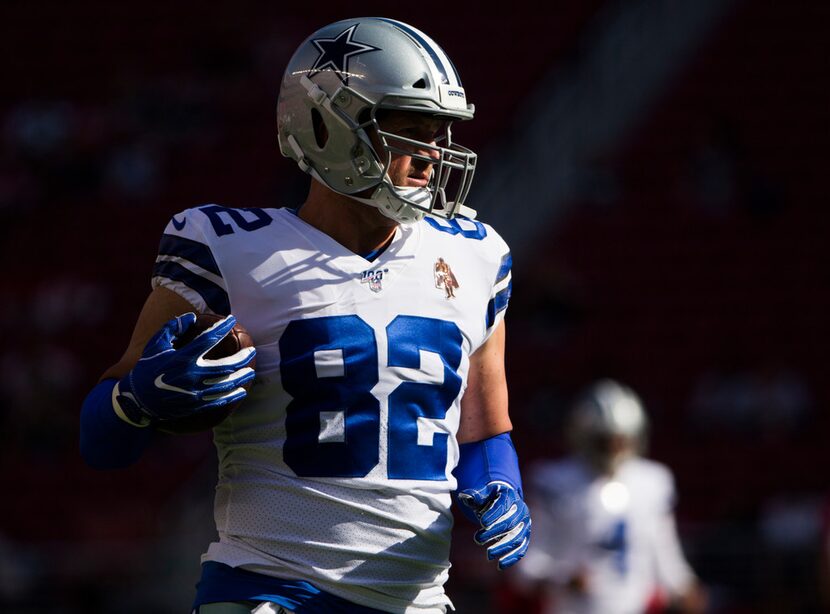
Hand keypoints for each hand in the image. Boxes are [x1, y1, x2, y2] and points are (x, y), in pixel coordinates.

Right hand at [113, 313, 255, 426]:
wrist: (137, 400)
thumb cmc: (147, 368)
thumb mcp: (155, 345)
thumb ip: (172, 328)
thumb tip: (191, 317)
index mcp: (182, 358)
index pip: (208, 339)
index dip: (222, 327)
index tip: (232, 320)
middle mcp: (191, 375)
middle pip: (225, 366)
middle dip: (242, 358)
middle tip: (252, 351)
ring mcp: (194, 393)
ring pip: (225, 385)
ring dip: (241, 378)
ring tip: (251, 371)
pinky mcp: (194, 406)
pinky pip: (218, 401)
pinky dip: (232, 396)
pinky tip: (241, 391)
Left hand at [457, 480, 531, 569]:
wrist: (504, 503)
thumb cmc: (490, 498)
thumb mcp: (483, 494)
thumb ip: (476, 496)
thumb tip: (466, 497)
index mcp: (510, 496)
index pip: (503, 506)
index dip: (494, 515)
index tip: (482, 523)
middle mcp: (521, 510)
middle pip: (510, 524)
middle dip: (494, 533)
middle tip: (478, 539)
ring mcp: (525, 524)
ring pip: (517, 538)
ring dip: (502, 547)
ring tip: (488, 555)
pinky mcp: (525, 537)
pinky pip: (521, 549)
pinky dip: (512, 558)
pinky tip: (500, 566)